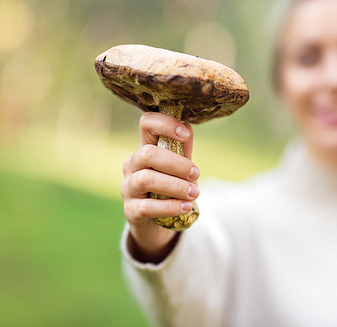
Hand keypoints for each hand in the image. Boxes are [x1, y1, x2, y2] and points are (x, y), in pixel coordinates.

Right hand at [121, 112, 199, 262]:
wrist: (159, 224)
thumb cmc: (170, 190)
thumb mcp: (179, 168)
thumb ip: (183, 150)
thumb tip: (187, 126)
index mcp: (145, 149)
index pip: (146, 124)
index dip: (165, 124)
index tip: (185, 134)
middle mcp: (132, 166)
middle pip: (147, 153)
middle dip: (176, 163)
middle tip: (196, 174)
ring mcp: (128, 188)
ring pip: (146, 179)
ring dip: (175, 186)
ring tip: (194, 193)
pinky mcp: (131, 211)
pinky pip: (147, 207)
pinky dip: (170, 206)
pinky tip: (186, 206)